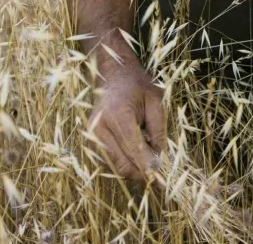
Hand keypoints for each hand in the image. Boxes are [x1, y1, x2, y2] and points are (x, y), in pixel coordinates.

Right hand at [88, 60, 166, 182]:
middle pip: (122, 165)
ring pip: (115, 168)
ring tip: (146, 149)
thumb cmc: (138, 88)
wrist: (113, 77)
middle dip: (142, 171)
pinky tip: (134, 148)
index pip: (134, 149)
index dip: (149, 165)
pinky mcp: (90, 143)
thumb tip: (159, 160)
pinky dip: (125, 162)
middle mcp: (99, 128)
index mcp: (117, 114)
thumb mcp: (156, 102)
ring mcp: (91, 137)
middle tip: (159, 169)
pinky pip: (110, 163)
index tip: (162, 175)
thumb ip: (158, 130)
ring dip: (134, 167)